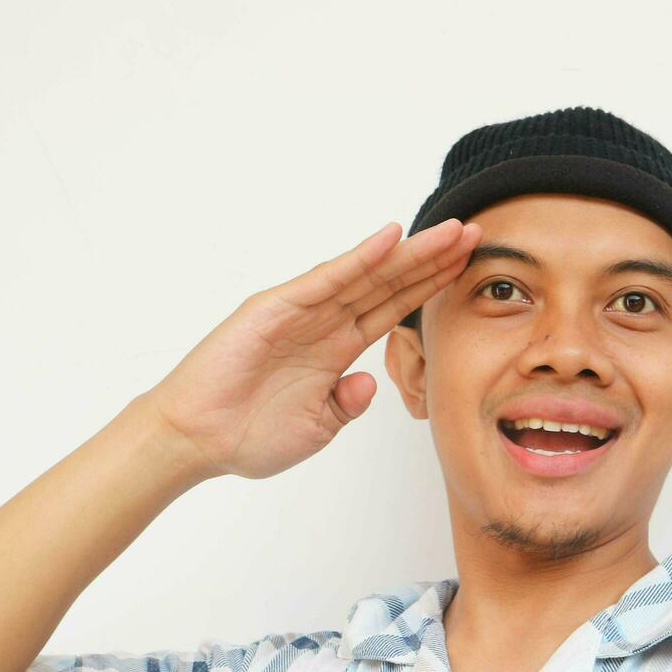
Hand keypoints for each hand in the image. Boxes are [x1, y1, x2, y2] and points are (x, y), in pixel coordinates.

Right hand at [143, 218, 480, 479]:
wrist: (196, 441)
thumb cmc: (247, 435)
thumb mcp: (317, 428)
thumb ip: (347, 404)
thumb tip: (370, 381)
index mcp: (335, 349)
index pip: (392, 308)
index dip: (430, 286)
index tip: (467, 267)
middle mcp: (322, 322)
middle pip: (389, 282)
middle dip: (432, 258)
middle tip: (474, 232)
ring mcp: (301, 310)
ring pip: (366, 273)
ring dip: (409, 252)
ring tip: (450, 230)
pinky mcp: (276, 307)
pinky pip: (327, 279)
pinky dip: (360, 258)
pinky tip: (392, 239)